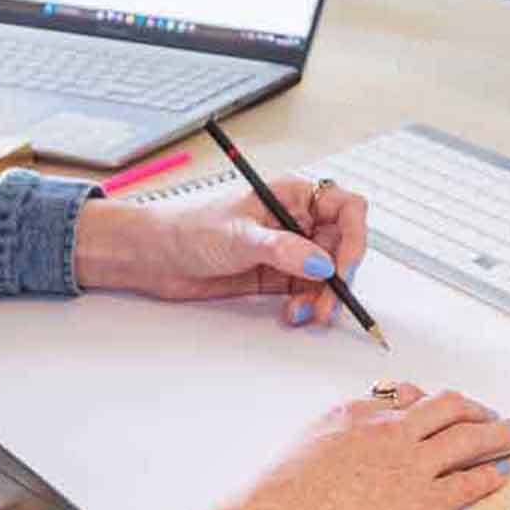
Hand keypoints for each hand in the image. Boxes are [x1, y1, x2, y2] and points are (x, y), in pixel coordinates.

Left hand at [74, 176, 369, 327]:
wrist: (156, 257)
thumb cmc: (189, 229)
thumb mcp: (239, 236)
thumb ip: (283, 250)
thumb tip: (323, 264)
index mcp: (293, 195)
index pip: (347, 209)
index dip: (354, 237)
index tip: (342, 267)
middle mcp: (298, 220)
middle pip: (343, 247)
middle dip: (340, 278)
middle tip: (327, 304)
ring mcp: (291, 249)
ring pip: (328, 275)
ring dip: (323, 298)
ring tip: (302, 313)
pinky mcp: (279, 276)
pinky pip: (309, 292)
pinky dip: (307, 306)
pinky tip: (291, 313)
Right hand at [208, 387, 509, 509]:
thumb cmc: (278, 500)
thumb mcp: (306, 446)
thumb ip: (338, 435)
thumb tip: (352, 439)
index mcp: (357, 414)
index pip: (407, 399)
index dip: (430, 404)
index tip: (440, 408)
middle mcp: (391, 432)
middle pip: (448, 407)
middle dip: (475, 408)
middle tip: (490, 414)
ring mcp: (411, 466)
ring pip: (470, 437)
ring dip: (498, 432)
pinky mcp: (424, 505)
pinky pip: (469, 483)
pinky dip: (491, 476)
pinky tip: (500, 474)